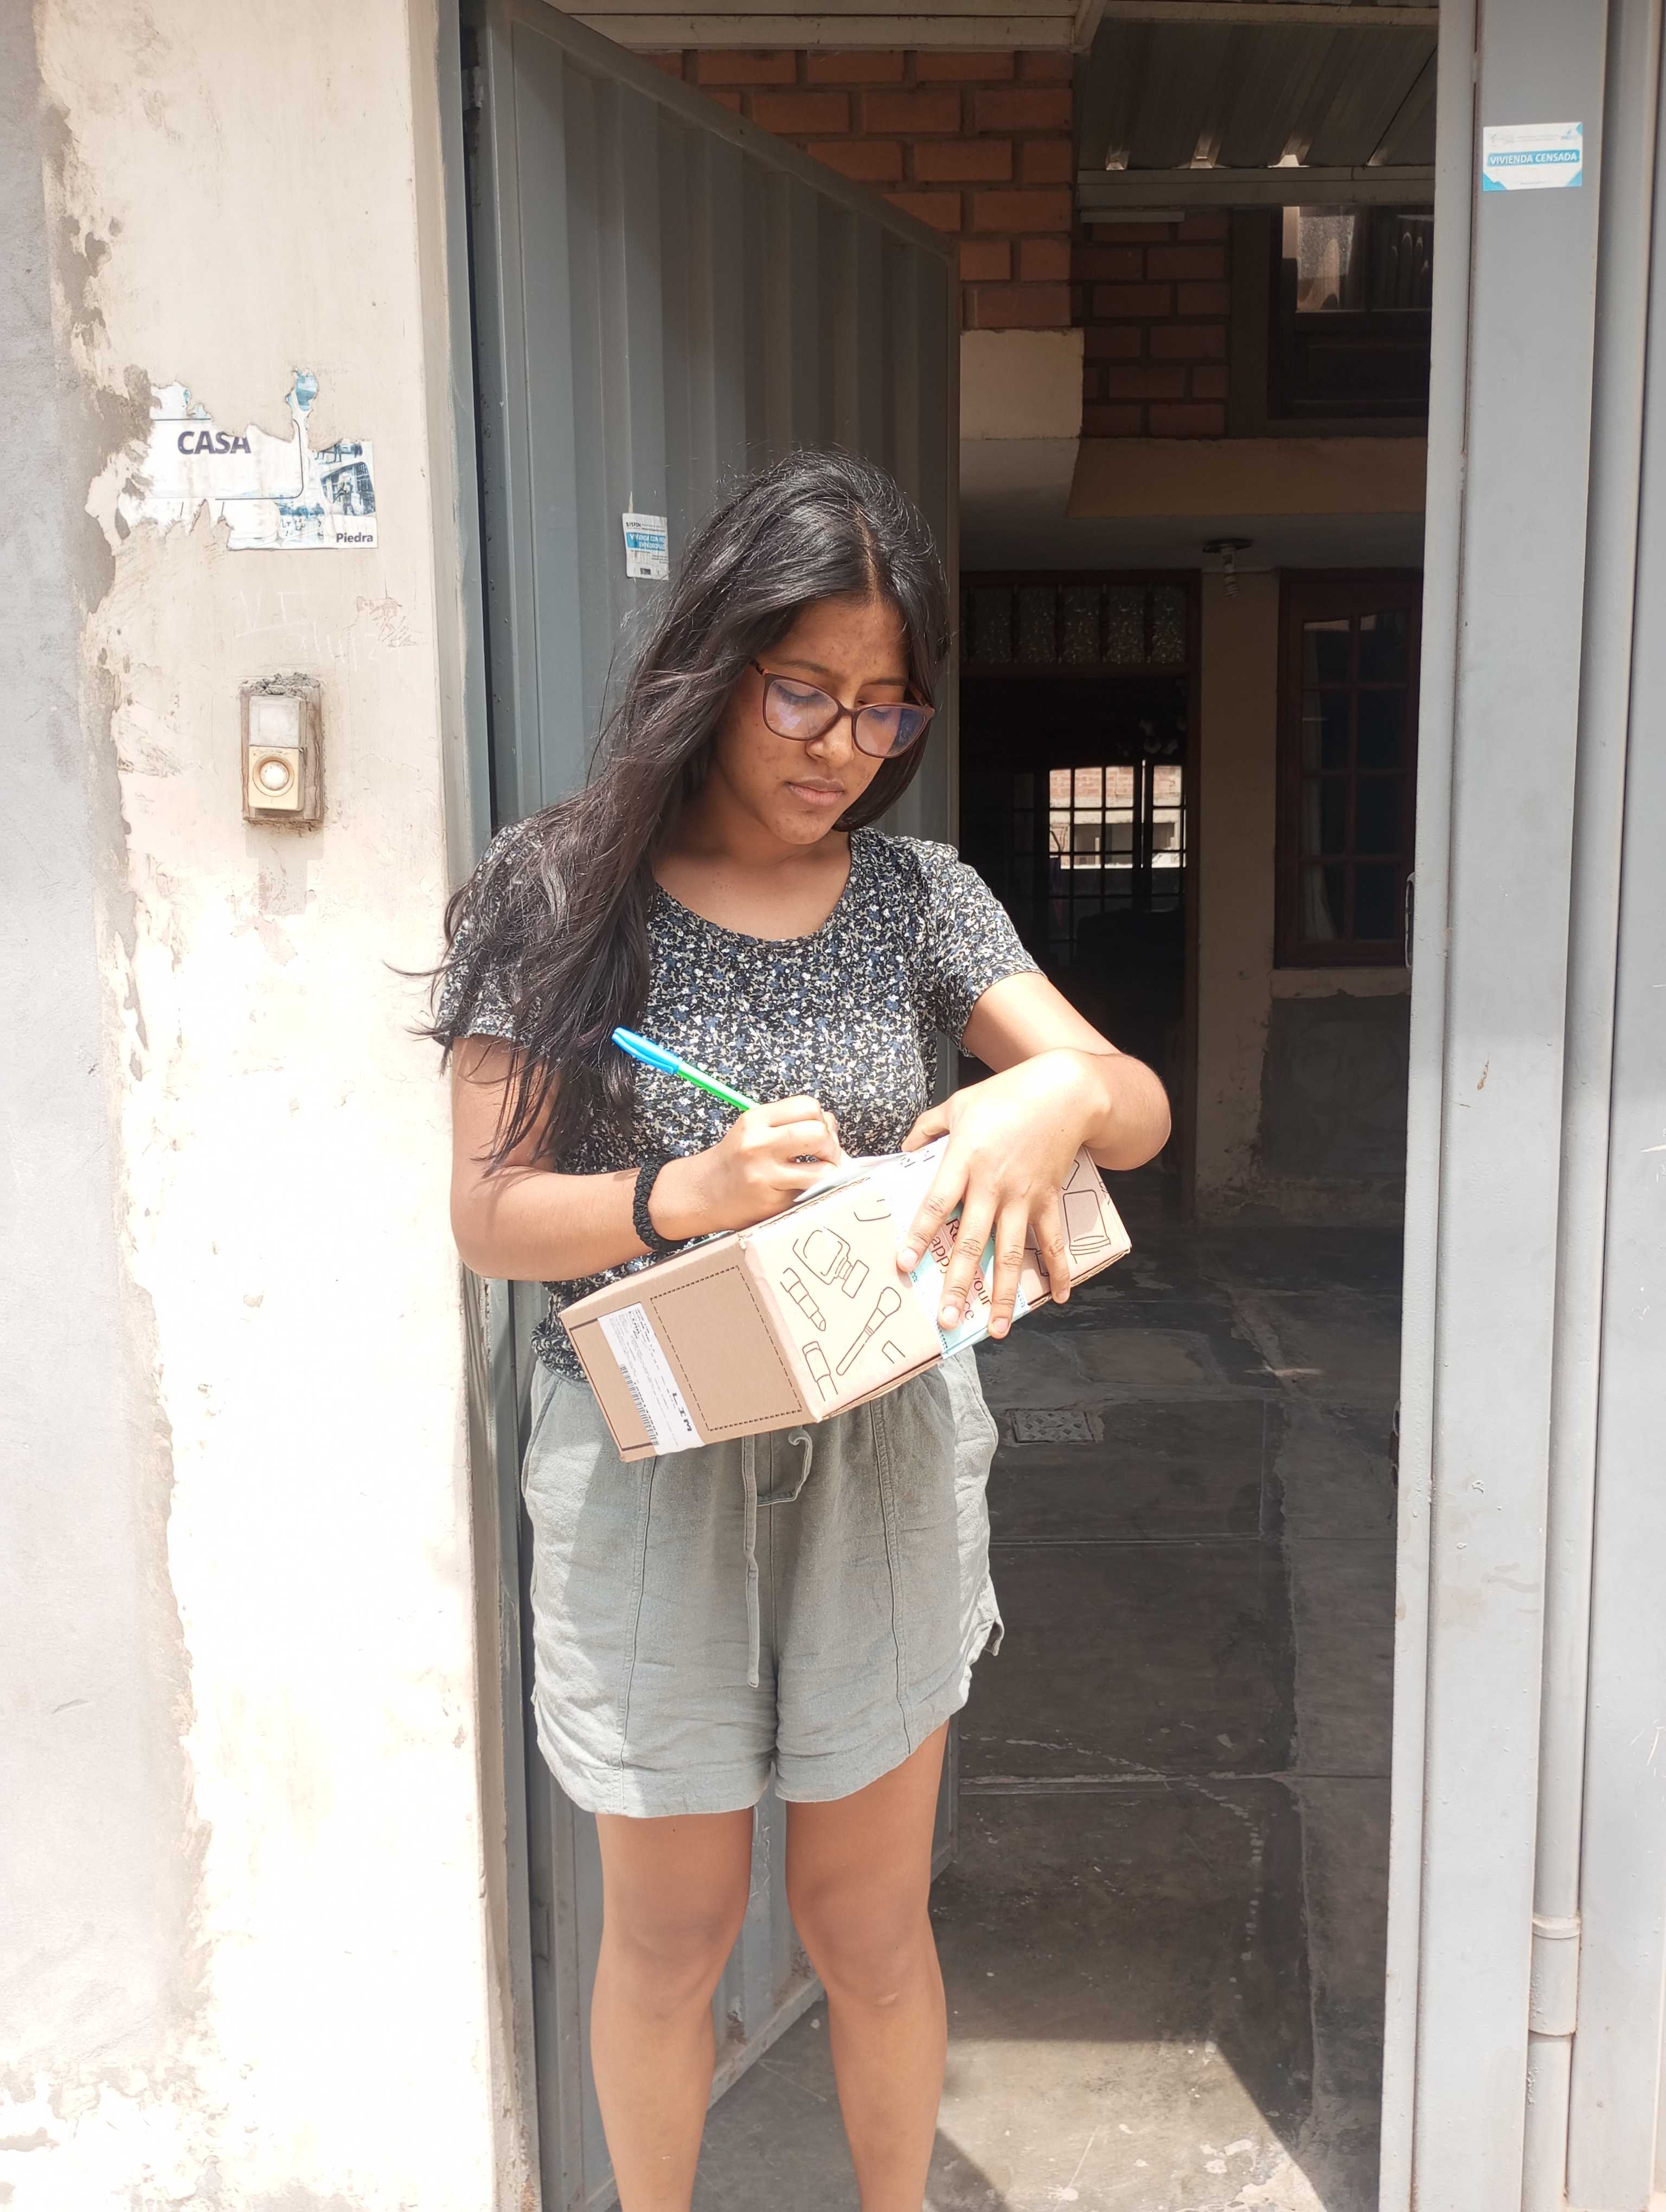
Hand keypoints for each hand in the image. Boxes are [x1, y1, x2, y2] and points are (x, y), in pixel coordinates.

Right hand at [651, 1097, 840, 1239]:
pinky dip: (816, 1190)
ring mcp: (764, 1173)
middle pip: (818, 1132)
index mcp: (755, 1120)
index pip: (808, 1106)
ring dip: (830, 1171)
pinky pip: (810, 1192)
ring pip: (823, 1168)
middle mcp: (758, 1143)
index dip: (822, 1119)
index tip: (821, 1132)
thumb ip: (788, 1123)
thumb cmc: (734, 1162)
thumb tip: (831, 1127)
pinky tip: (804, 1189)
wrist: (701, 1193)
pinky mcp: (771, 1200)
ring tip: (820, 1174)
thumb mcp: (754, 1131)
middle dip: (832, 1145)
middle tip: (826, 1156)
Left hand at [897, 1051, 1100, 1338]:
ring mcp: (1023, 1196)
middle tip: (946, 1319)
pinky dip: (1058, 1270)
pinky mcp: (1048, 1199)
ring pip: (1011, 1252)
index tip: (904, 1264)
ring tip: (995, 1329)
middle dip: (958, 1283)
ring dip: (1002, 1293)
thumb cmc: (1006, 1094)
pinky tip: (1059, 1297)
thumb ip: (926, 1128)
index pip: (937, 1204)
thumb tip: (904, 1152)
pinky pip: (1053, 1241)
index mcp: (964, 1160)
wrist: (1064, 1091)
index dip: (919, 1235)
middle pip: (972, 1241)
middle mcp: (993, 1185)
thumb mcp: (958, 1104)